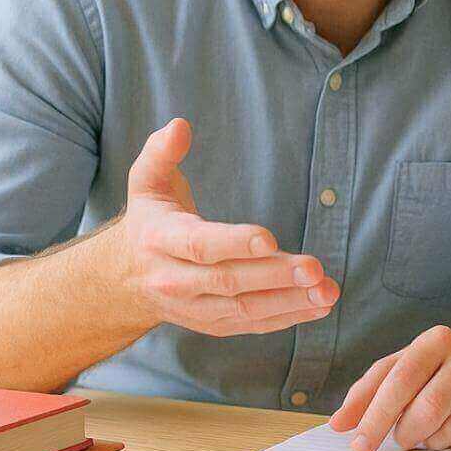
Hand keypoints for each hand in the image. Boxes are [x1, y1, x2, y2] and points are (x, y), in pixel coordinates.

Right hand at [119, 118, 339, 335]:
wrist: (123, 280)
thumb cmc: (149, 222)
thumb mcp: (146, 182)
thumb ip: (161, 153)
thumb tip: (179, 126)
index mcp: (159, 240)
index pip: (198, 245)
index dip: (234, 243)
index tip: (270, 239)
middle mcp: (174, 280)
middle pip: (228, 281)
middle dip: (274, 276)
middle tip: (314, 268)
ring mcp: (193, 307)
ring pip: (243, 310)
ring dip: (289, 302)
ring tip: (326, 292)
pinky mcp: (212, 323)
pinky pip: (250, 325)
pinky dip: (286, 318)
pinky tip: (318, 306)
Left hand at [328, 325, 450, 450]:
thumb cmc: (432, 375)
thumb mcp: (398, 372)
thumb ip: (365, 394)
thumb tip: (339, 424)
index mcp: (436, 340)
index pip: (400, 380)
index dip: (377, 416)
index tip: (360, 446)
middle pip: (427, 409)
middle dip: (405, 434)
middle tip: (400, 441)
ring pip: (450, 430)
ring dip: (431, 441)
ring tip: (431, 430)